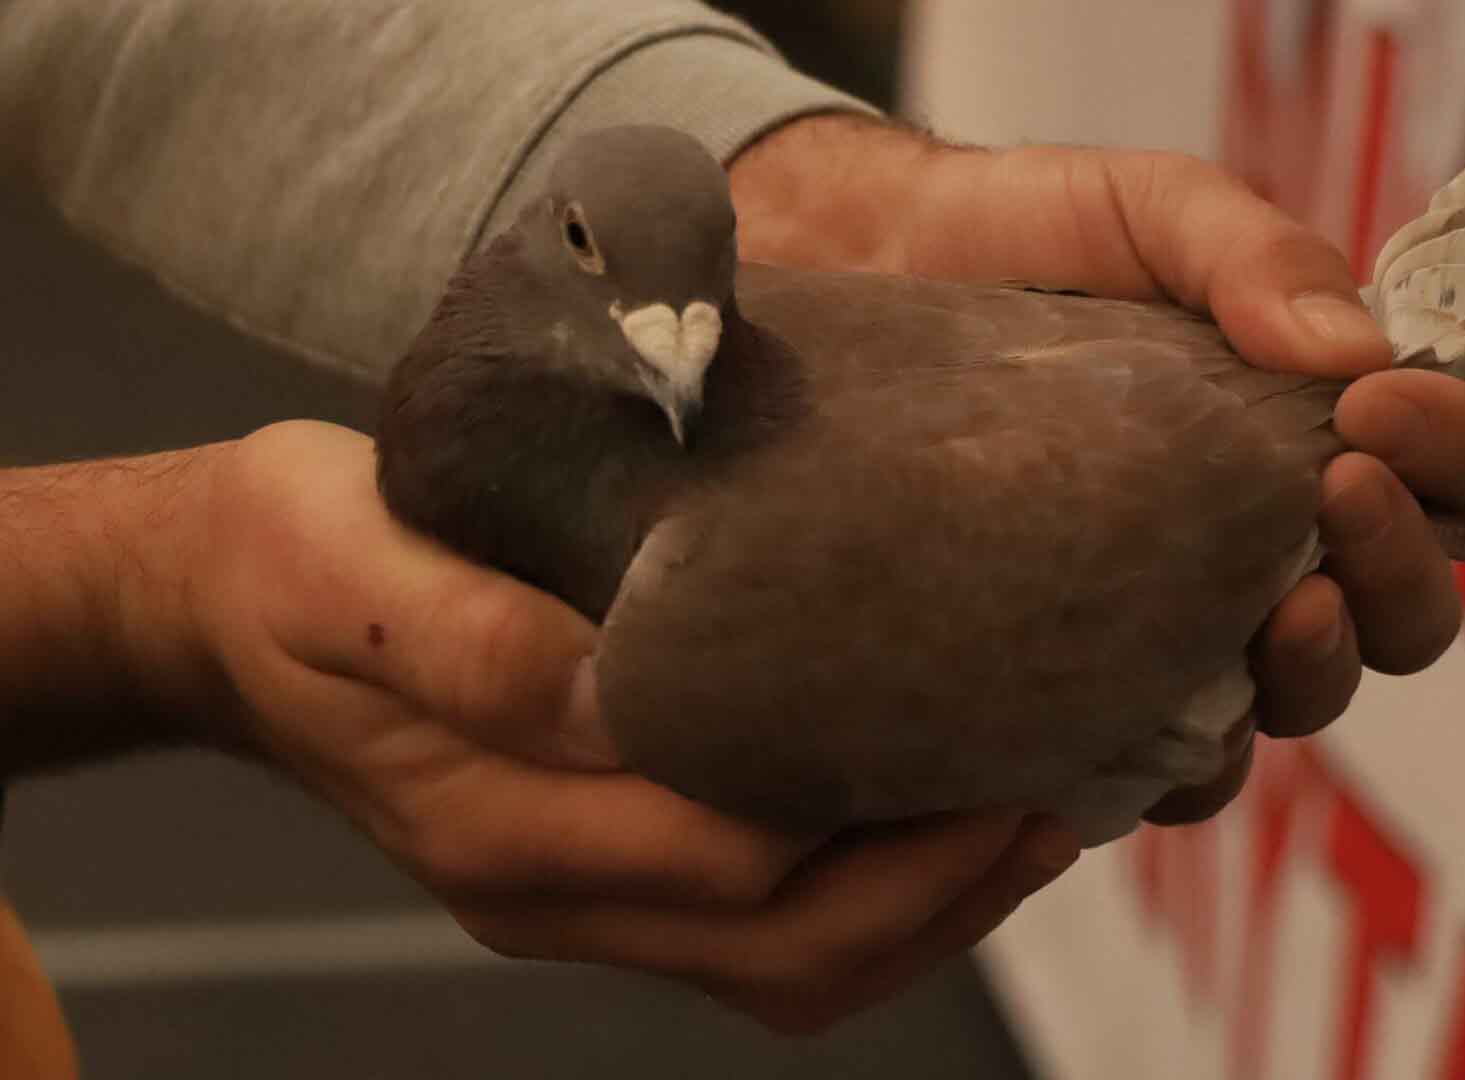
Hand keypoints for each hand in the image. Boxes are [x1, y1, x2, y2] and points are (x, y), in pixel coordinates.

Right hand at [128, 422, 1077, 1034]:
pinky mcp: (595, 872)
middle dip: (940, 891)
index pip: (730, 863)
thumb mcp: (345, 562)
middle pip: (786, 951)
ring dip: (924, 913)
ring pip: (785, 969)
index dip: (880, 827)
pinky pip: (757, 938)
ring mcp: (575, 898)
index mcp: (496, 818)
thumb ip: (478, 639)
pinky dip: (868, 902)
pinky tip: (933, 820)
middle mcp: (548, 888)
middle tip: (1058, 795)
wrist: (217, 613)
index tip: (998, 745)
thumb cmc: (288, 565)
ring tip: (1030, 815)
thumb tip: (629, 690)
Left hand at [732, 116, 1464, 822]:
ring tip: (1275, 612)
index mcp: (1318, 425)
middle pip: (1401, 614)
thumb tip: (1357, 353)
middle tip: (1336, 495)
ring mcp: (1183, 616)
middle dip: (1397, 571)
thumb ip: (1256, 258)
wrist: (874, 271)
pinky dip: (1184, 756)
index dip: (1455, 450)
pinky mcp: (1088, 676)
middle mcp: (1271, 538)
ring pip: (1300, 701)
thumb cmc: (1025, 237)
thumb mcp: (1152, 211)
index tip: (1380, 406)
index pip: (1454, 471)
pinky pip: (1167, 762)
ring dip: (1313, 670)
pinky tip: (1142, 703)